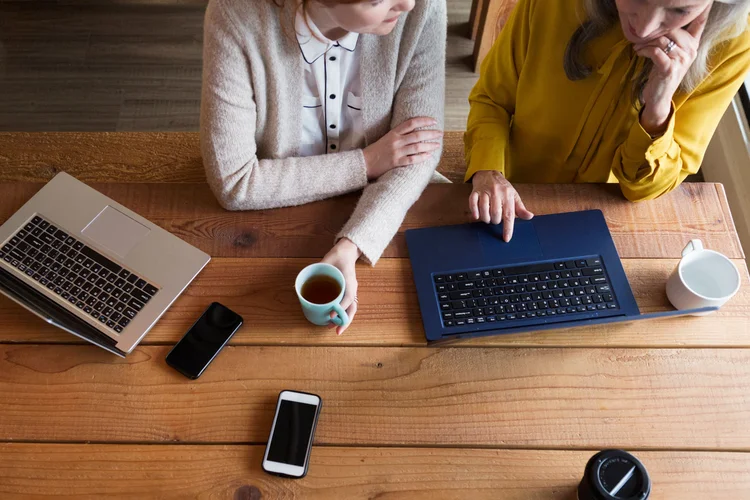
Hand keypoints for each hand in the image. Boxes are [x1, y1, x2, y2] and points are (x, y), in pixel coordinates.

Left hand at [321, 238, 360, 334]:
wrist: (346, 251)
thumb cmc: (337, 257)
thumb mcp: (326, 261)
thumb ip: (315, 270)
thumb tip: (298, 284)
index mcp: (349, 281)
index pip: (348, 298)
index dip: (340, 307)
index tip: (331, 315)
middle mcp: (351, 288)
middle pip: (352, 308)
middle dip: (344, 321)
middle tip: (335, 330)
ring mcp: (350, 291)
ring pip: (350, 309)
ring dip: (343, 320)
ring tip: (332, 327)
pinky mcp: (347, 292)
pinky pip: (346, 305)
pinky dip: (341, 313)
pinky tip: (332, 319)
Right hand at [362, 117, 441, 179]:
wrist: (364, 162)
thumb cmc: (376, 151)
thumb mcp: (386, 138)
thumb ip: (399, 135)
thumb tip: (414, 132)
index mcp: (393, 133)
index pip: (411, 123)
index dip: (424, 121)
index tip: (433, 121)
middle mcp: (396, 141)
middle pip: (417, 135)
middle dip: (431, 133)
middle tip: (440, 133)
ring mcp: (396, 152)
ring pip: (417, 147)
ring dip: (429, 145)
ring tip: (437, 145)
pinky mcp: (396, 162)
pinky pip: (412, 159)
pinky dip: (421, 157)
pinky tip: (428, 156)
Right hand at [469, 170, 532, 241]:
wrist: (488, 173)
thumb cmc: (502, 188)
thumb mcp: (513, 196)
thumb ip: (520, 208)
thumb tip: (530, 217)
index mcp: (508, 195)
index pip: (509, 215)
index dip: (508, 228)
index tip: (506, 238)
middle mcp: (496, 193)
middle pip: (495, 213)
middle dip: (495, 221)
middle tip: (495, 219)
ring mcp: (485, 192)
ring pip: (484, 209)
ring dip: (485, 218)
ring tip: (487, 218)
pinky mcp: (475, 192)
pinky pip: (473, 203)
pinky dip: (474, 211)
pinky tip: (477, 216)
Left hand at [633, 5, 709, 134]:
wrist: (659, 96)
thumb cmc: (662, 73)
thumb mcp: (670, 54)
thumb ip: (672, 39)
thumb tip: (660, 23)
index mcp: (693, 45)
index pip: (699, 23)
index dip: (698, 12)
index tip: (693, 5)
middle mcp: (691, 51)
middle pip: (673, 29)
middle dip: (654, 31)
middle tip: (641, 37)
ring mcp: (681, 60)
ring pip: (662, 39)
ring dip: (646, 41)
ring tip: (638, 46)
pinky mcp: (669, 68)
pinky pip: (656, 51)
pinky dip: (644, 50)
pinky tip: (639, 52)